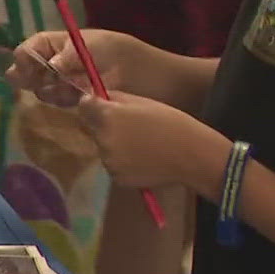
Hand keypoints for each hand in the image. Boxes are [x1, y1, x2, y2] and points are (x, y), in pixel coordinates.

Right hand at [7, 29, 173, 106]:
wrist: (164, 84)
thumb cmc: (133, 58)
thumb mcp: (101, 47)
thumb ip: (72, 57)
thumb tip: (49, 68)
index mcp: (68, 42)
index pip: (35, 45)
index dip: (25, 57)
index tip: (24, 71)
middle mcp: (66, 62)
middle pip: (34, 69)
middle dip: (32, 77)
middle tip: (42, 84)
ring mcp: (73, 84)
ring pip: (46, 88)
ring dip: (50, 91)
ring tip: (69, 92)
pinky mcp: (82, 103)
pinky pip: (62, 102)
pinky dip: (62, 103)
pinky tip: (75, 101)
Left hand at [77, 92, 228, 190]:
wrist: (190, 154)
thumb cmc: (169, 122)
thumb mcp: (141, 102)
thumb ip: (114, 98)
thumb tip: (96, 96)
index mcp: (107, 116)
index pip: (84, 106)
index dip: (93, 104)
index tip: (103, 106)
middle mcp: (103, 139)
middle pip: (92, 128)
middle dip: (104, 125)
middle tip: (130, 127)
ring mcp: (108, 161)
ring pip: (102, 148)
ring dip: (113, 144)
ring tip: (140, 144)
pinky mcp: (116, 178)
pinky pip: (113, 165)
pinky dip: (122, 162)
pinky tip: (142, 159)